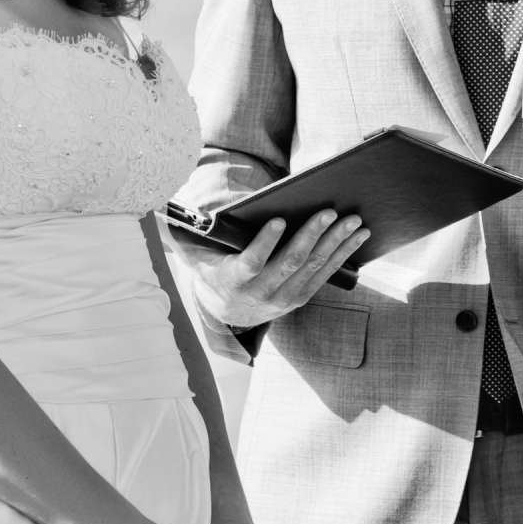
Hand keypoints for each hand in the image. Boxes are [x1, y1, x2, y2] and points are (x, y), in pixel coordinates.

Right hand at [168, 206, 369, 329]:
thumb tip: (164, 211)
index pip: (250, 263)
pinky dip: (343, 253)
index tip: (277, 220)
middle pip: (290, 263)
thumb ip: (188, 237)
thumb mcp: (197, 257)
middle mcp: (261, 294)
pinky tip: (358, 235)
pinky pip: (325, 274)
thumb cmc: (213, 270)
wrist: (228, 312)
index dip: (263, 243)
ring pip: (313, 268)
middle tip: (329, 211)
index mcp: (233, 281)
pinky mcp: (301, 297)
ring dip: (336, 243)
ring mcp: (284, 298)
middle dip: (312, 235)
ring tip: (354, 220)